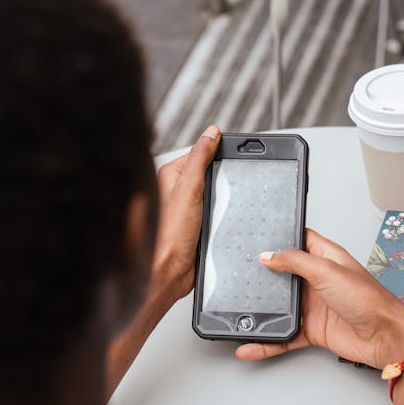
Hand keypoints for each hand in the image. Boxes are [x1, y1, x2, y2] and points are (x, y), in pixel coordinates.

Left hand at [150, 125, 219, 305]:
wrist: (169, 272)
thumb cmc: (170, 234)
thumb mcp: (189, 188)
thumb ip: (199, 158)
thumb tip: (211, 133)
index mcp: (171, 175)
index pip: (201, 153)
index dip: (218, 155)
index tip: (234, 158)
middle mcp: (178, 190)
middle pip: (212, 174)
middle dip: (223, 181)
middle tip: (224, 192)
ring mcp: (189, 208)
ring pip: (217, 195)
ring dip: (225, 202)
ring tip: (221, 211)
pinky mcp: (198, 225)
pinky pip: (218, 213)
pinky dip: (224, 216)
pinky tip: (223, 222)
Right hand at [235, 229, 403, 369]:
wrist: (385, 338)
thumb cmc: (369, 300)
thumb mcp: (327, 271)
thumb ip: (295, 261)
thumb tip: (268, 256)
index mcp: (325, 258)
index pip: (300, 241)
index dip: (281, 237)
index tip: (259, 236)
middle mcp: (318, 280)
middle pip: (284, 274)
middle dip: (264, 275)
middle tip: (239, 272)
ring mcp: (314, 306)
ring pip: (281, 306)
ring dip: (263, 310)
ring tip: (239, 310)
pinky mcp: (312, 330)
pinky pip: (284, 335)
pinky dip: (267, 342)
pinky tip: (251, 345)